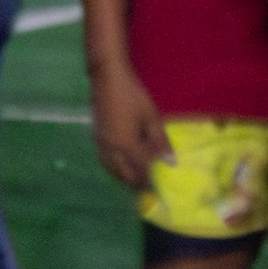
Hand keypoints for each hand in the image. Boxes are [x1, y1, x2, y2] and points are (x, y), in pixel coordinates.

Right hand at [89, 63, 173, 191]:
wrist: (108, 79)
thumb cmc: (133, 96)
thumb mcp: (152, 118)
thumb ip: (160, 142)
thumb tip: (171, 163)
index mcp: (127, 145)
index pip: (140, 170)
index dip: (149, 181)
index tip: (158, 189)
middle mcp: (111, 148)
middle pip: (122, 173)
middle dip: (134, 182)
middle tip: (147, 187)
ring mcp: (101, 143)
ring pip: (111, 168)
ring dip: (122, 176)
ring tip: (134, 178)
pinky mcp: (96, 136)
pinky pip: (105, 159)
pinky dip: (113, 166)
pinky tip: (121, 163)